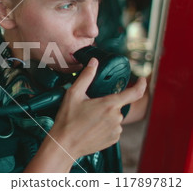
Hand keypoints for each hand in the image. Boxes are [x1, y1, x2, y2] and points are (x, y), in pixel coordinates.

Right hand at [24, 58, 145, 171]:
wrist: (64, 144)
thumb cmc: (67, 120)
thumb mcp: (73, 94)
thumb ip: (86, 76)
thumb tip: (94, 62)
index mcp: (109, 105)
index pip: (134, 93)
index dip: (141, 85)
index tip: (142, 80)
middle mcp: (116, 118)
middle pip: (117, 105)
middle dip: (106, 104)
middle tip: (89, 109)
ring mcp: (116, 130)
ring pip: (114, 117)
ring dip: (105, 116)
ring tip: (87, 120)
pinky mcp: (113, 140)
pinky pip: (113, 128)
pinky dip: (104, 127)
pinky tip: (91, 128)